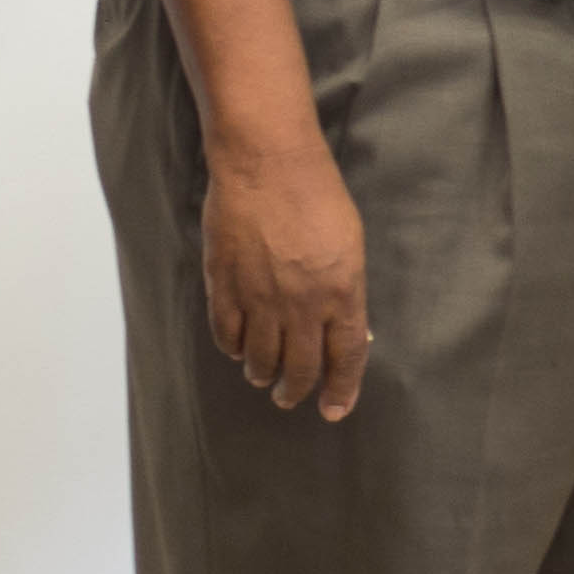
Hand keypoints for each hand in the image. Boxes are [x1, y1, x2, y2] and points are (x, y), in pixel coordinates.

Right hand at [204, 139, 371, 419]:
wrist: (267, 162)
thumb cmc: (317, 194)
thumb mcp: (350, 243)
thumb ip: (345, 290)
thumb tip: (341, 328)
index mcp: (341, 293)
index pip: (345, 358)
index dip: (341, 390)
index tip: (334, 410)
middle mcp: (301, 305)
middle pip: (300, 368)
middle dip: (295, 392)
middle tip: (289, 398)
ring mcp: (259, 298)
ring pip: (259, 359)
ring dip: (262, 374)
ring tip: (262, 376)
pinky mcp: (224, 286)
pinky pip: (226, 335)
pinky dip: (231, 349)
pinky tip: (236, 349)